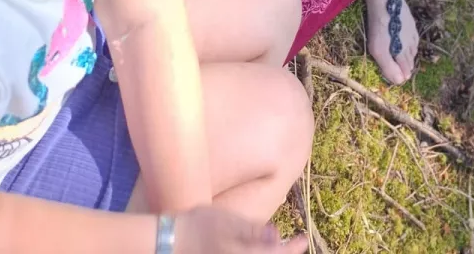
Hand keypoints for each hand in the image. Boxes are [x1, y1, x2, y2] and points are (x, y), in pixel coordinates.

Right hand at [176, 207, 307, 253]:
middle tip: (293, 245)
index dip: (293, 249)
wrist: (170, 242)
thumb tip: (276, 235)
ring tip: (276, 246)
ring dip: (270, 253)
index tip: (303, 238)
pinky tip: (257, 247)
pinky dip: (256, 253)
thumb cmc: (199, 226)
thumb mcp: (228, 222)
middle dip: (282, 253)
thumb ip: (254, 231)